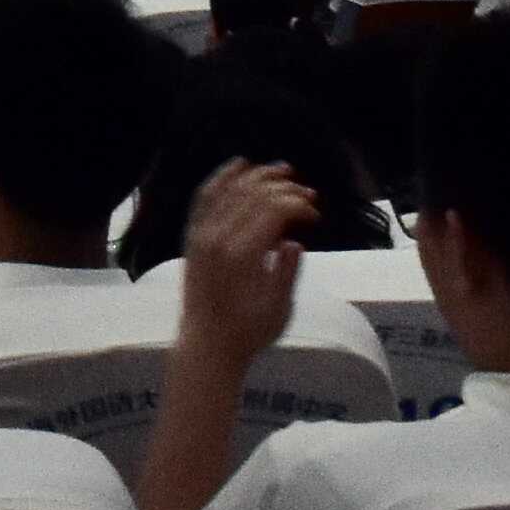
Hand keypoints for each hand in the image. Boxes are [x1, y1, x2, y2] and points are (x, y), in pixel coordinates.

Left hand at [174, 157, 311, 355]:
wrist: (208, 343)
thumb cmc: (249, 331)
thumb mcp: (279, 306)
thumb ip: (287, 270)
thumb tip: (293, 241)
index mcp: (242, 254)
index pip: (273, 210)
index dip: (298, 206)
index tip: (316, 216)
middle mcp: (218, 237)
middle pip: (254, 196)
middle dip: (285, 188)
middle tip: (309, 193)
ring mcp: (201, 235)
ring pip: (230, 190)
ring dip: (257, 177)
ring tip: (281, 170)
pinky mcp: (193, 237)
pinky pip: (205, 197)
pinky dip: (221, 178)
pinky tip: (238, 166)